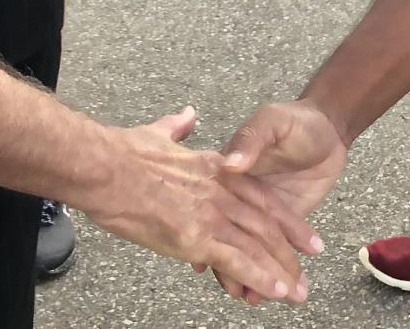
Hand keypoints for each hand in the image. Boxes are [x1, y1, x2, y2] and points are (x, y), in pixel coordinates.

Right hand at [78, 107, 325, 304]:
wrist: (103, 165)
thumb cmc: (122, 152)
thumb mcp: (156, 132)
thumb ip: (176, 127)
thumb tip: (186, 117)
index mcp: (215, 167)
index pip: (262, 198)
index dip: (287, 220)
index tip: (306, 238)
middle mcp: (220, 191)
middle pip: (266, 225)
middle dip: (290, 253)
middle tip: (306, 275)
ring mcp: (210, 214)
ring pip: (257, 246)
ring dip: (280, 272)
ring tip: (297, 293)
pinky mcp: (196, 236)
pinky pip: (236, 260)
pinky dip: (258, 277)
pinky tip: (273, 292)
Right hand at [210, 100, 349, 304]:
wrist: (330, 128)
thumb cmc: (297, 121)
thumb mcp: (271, 121)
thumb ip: (252, 139)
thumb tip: (231, 163)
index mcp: (231, 172)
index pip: (217, 209)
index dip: (207, 233)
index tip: (200, 259)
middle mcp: (241, 196)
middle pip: (234, 236)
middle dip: (232, 266)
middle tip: (237, 291)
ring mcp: (260, 211)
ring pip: (248, 248)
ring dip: (248, 275)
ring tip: (250, 299)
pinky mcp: (282, 221)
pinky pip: (270, 249)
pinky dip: (265, 271)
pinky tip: (260, 291)